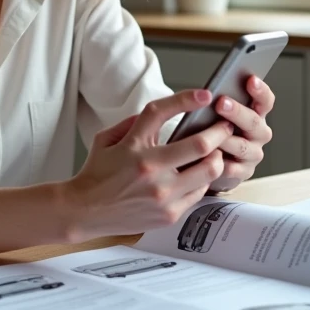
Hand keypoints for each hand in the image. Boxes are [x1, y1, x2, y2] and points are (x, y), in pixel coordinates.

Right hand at [60, 89, 235, 242]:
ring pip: (209, 171)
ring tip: (216, 151)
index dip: (187, 99)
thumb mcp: (106, 139)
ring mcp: (162, 194)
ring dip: (216, 157)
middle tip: (224, 126)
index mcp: (133, 146)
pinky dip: (204, 180)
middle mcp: (151, 169)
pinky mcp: (169, 213)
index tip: (205, 95)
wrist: (85, 211)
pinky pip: (200, 192)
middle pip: (200, 145)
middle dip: (219, 131)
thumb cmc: (97, 174)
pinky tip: (200, 174)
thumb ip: (133, 123)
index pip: (162, 112)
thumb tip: (163, 112)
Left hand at [206, 76, 275, 191]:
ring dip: (226, 138)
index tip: (250, 79)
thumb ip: (220, 102)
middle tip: (221, 103)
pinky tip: (209, 156)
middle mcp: (259, 134)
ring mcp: (253, 154)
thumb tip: (208, 92)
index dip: (260, 90)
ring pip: (242, 146)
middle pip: (254, 122)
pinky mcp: (242, 172)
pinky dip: (220, 162)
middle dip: (238, 112)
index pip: (265, 100)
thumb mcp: (218, 112)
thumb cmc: (212, 127)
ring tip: (209, 131)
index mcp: (257, 114)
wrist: (209, 159)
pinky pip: (232, 168)